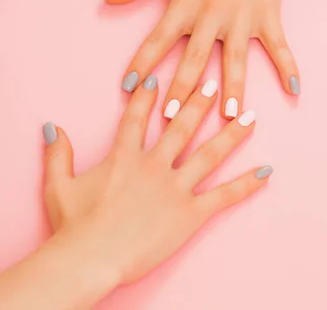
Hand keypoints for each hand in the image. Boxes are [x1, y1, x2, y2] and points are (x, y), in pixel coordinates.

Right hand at [42, 75, 271, 283]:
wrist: (90, 257)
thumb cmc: (74, 226)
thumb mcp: (58, 187)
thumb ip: (58, 155)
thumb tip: (52, 127)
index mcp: (124, 157)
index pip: (137, 118)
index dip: (147, 96)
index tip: (159, 76)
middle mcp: (154, 165)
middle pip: (182, 126)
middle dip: (200, 102)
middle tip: (215, 82)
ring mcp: (175, 187)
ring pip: (210, 153)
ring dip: (232, 134)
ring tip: (250, 116)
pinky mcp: (191, 213)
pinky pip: (224, 195)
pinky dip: (247, 183)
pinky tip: (266, 171)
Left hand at [100, 0, 299, 119]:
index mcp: (186, 4)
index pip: (159, 39)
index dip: (143, 62)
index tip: (130, 88)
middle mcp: (213, 15)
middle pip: (195, 59)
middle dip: (183, 89)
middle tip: (174, 118)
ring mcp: (243, 17)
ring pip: (236, 60)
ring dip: (233, 89)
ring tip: (231, 117)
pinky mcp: (268, 15)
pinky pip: (280, 46)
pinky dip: (288, 67)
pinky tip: (293, 90)